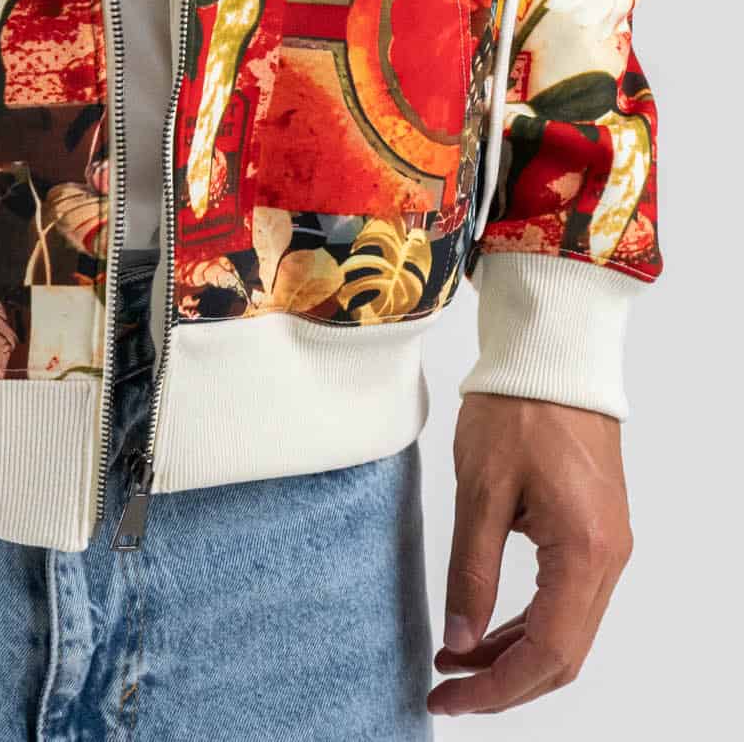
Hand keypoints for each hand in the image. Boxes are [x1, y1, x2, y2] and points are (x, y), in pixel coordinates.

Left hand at [430, 393, 631, 716]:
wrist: (553, 356)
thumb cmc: (517, 409)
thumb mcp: (481, 490)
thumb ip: (470, 572)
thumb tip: (461, 643)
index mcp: (584, 552)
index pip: (546, 652)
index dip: (496, 688)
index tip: (449, 699)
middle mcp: (608, 560)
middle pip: (563, 655)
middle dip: (504, 685)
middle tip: (446, 693)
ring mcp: (608, 549)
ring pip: (566, 633)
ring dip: (513, 658)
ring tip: (454, 664)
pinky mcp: (596, 535)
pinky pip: (567, 602)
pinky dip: (527, 625)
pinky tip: (484, 629)